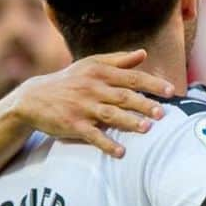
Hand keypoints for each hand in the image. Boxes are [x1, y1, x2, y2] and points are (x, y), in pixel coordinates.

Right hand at [11, 50, 175, 157]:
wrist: (34, 97)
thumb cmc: (70, 80)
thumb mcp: (91, 65)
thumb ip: (119, 60)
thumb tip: (144, 53)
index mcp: (100, 72)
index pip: (131, 77)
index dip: (152, 84)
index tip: (171, 91)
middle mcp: (92, 88)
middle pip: (123, 96)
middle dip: (144, 104)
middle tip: (162, 113)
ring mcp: (82, 107)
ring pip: (110, 115)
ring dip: (129, 122)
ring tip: (147, 129)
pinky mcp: (73, 125)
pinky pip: (92, 135)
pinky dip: (106, 144)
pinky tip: (121, 152)